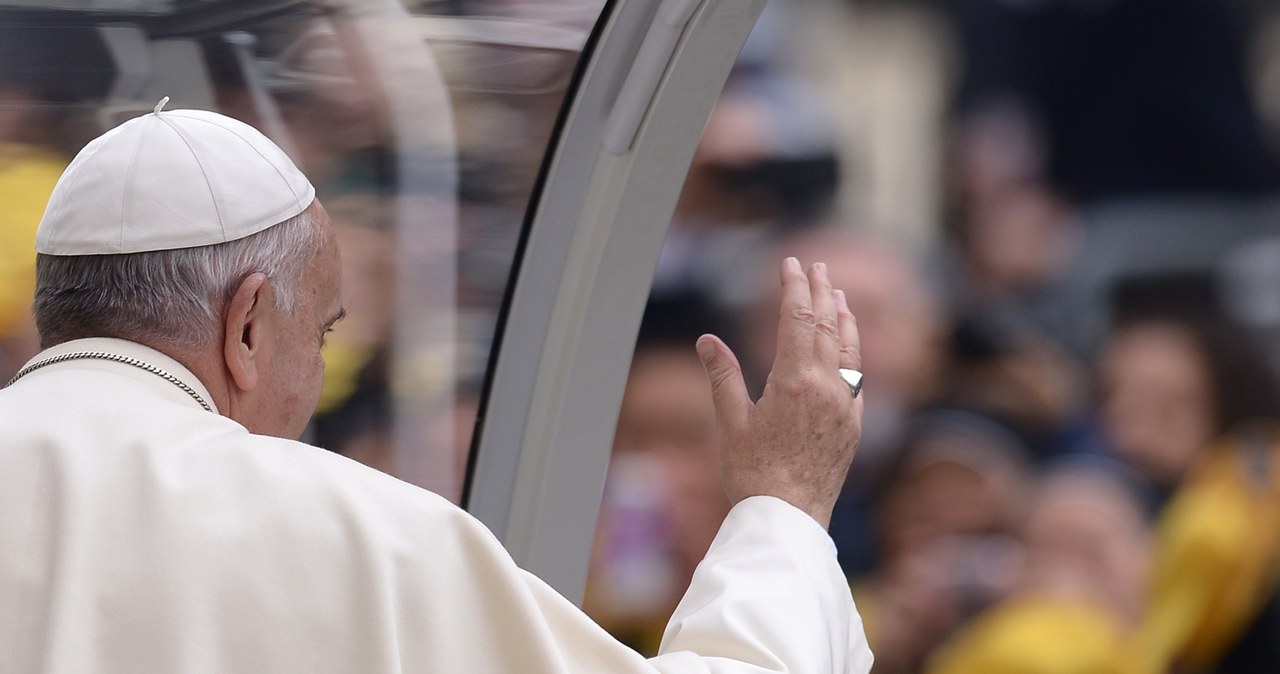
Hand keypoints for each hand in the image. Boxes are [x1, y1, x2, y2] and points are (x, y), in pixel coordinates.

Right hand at [696, 258, 862, 527]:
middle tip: (815, 266)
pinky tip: (847, 344)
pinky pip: (858, 376)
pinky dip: (852, 350)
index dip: (794, 287)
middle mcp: (825, 388)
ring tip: (837, 293)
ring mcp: (845, 406)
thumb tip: (707, 340)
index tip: (790, 264)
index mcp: (793, 382)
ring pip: (847, 348)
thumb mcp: (730, 423)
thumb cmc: (752, 474)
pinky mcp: (854, 425)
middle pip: (825, 325)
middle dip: (820, 291)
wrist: (789, 518)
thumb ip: (722, 376)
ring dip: (842, 316)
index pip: (797, 319)